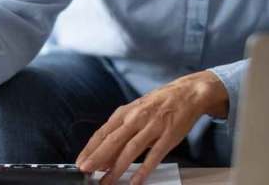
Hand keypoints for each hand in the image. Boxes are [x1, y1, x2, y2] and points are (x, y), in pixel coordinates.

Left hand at [75, 71, 227, 184]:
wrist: (188, 93)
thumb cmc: (159, 103)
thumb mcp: (136, 112)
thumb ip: (121, 132)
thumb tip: (105, 156)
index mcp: (127, 112)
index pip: (103, 132)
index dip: (90, 148)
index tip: (81, 161)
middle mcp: (137, 117)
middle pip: (113, 140)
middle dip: (97, 157)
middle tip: (86, 170)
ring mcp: (153, 126)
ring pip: (131, 149)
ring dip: (117, 168)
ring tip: (107, 181)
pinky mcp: (168, 135)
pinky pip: (154, 155)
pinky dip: (144, 170)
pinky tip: (135, 181)